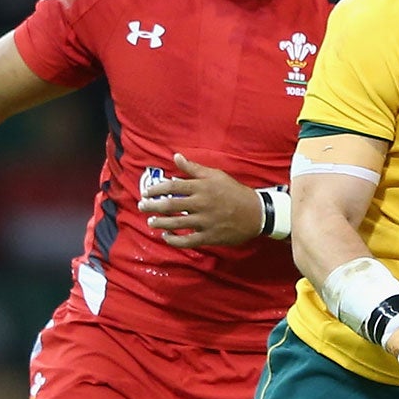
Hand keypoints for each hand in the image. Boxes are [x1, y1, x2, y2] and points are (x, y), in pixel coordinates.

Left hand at [140, 152, 266, 246]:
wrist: (256, 213)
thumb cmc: (234, 192)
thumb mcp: (216, 175)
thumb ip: (194, 168)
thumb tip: (176, 157)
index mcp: (202, 187)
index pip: (172, 186)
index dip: (156, 189)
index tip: (147, 192)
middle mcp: (201, 204)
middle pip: (170, 205)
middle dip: (152, 206)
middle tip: (142, 206)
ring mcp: (205, 222)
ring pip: (175, 223)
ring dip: (159, 223)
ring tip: (151, 221)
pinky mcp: (209, 236)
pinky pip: (187, 241)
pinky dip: (174, 240)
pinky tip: (166, 237)